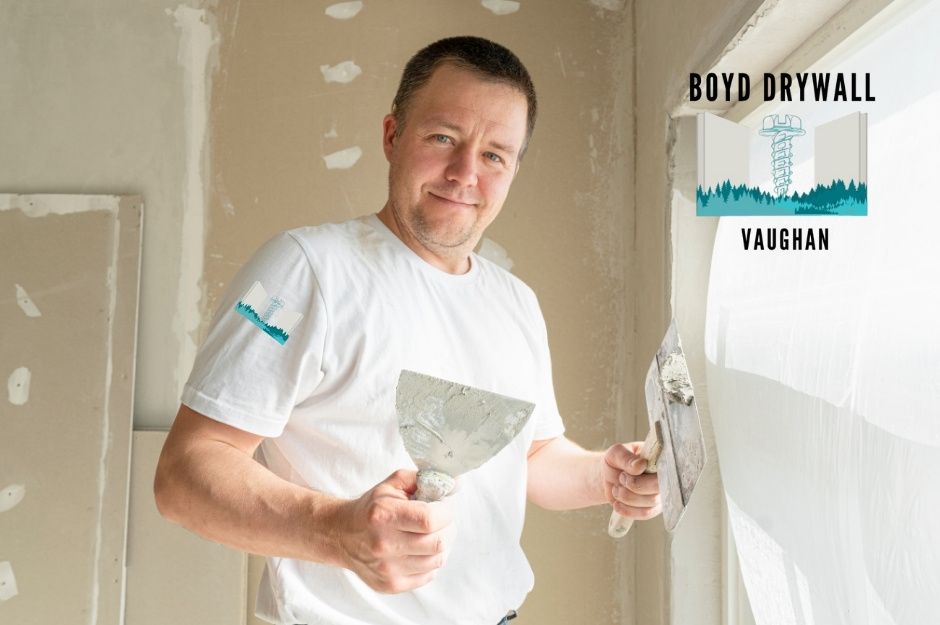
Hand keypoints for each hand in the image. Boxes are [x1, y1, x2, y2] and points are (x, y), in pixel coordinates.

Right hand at [335, 469, 456, 592]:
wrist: (341, 535)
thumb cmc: (372, 507)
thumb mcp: (393, 483)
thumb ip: (426, 478)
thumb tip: (456, 483)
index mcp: (383, 515)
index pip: (430, 519)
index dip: (446, 511)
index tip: (444, 505)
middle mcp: (384, 544)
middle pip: (438, 542)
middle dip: (448, 527)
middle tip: (442, 520)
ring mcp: (387, 569)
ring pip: (437, 560)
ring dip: (441, 545)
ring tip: (430, 534)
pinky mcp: (390, 585)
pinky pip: (429, 575)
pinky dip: (430, 561)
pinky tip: (419, 550)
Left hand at [602, 442, 661, 520]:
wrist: (609, 475)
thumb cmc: (616, 461)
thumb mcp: (616, 453)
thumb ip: (626, 458)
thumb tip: (641, 465)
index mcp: (660, 460)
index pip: (666, 470)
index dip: (647, 475)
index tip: (627, 473)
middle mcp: (664, 479)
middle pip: (658, 489)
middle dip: (635, 486)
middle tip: (621, 477)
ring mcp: (660, 495)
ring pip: (650, 504)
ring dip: (627, 497)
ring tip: (616, 488)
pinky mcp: (652, 508)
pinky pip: (645, 514)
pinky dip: (628, 510)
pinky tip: (617, 503)